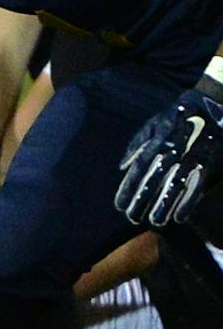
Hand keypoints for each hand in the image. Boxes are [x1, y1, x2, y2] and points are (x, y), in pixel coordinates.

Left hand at [115, 77, 222, 226]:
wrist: (210, 106)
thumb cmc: (177, 116)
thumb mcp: (153, 125)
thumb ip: (136, 145)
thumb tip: (122, 166)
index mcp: (156, 143)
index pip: (138, 170)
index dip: (127, 188)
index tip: (118, 205)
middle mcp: (171, 152)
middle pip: (153, 180)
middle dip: (141, 200)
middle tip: (132, 218)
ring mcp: (191, 158)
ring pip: (174, 186)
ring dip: (163, 205)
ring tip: (154, 222)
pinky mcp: (209, 163)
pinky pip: (197, 186)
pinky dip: (188, 202)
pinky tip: (179, 217)